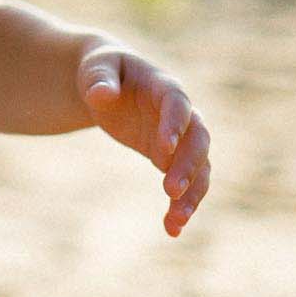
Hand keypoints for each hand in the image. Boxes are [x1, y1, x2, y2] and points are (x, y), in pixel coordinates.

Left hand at [77, 46, 211, 236]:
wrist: (108, 82)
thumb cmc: (103, 70)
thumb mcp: (96, 68)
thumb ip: (100, 79)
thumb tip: (101, 94)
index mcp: (163, 86)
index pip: (177, 104)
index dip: (174, 125)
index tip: (164, 149)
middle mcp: (181, 113)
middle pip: (197, 139)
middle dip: (188, 165)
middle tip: (170, 191)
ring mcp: (180, 138)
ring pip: (199, 167)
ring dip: (193, 194)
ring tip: (177, 220)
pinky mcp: (171, 158)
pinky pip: (185, 183)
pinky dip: (180, 205)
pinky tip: (172, 229)